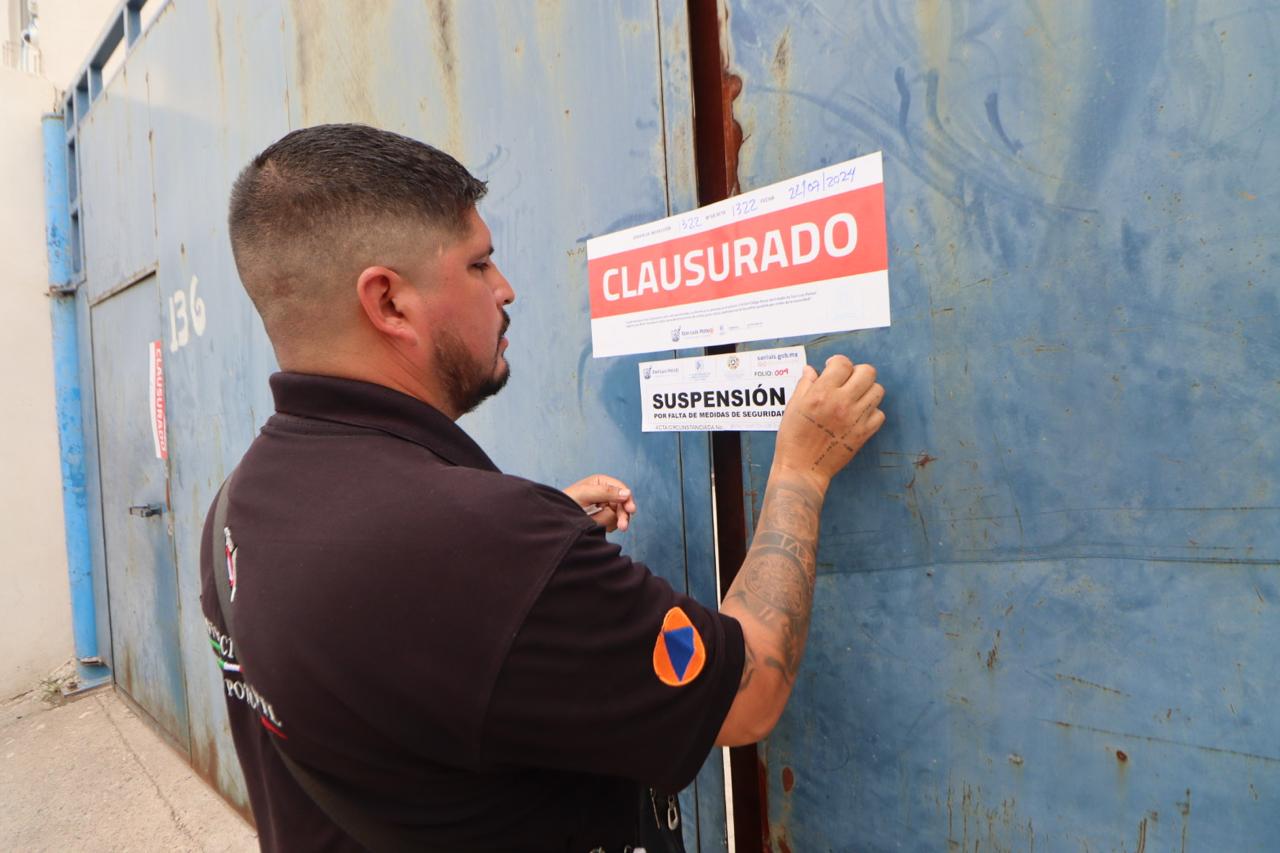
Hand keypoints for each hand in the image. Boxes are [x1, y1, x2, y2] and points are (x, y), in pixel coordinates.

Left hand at [562, 474, 637, 531]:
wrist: (557, 518)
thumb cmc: (567, 501)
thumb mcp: (585, 493)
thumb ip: (606, 492)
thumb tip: (627, 494)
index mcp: (602, 482)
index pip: (621, 489)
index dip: (627, 499)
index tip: (631, 510)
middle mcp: (606, 494)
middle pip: (623, 504)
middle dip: (623, 515)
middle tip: (623, 527)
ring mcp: (605, 507)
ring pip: (619, 515)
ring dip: (614, 522)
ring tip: (604, 527)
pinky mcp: (603, 519)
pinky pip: (613, 523)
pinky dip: (607, 526)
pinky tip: (598, 525)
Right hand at [773, 356, 884, 488]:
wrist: (802, 469)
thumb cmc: (792, 439)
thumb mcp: (792, 407)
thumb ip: (804, 385)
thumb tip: (811, 370)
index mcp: (822, 393)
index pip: (842, 363)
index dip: (837, 362)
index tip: (832, 368)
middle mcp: (842, 402)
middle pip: (867, 372)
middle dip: (857, 372)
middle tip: (847, 381)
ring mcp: (856, 418)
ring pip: (877, 390)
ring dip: (867, 390)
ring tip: (854, 397)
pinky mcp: (864, 433)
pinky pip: (879, 414)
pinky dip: (872, 412)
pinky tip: (858, 415)